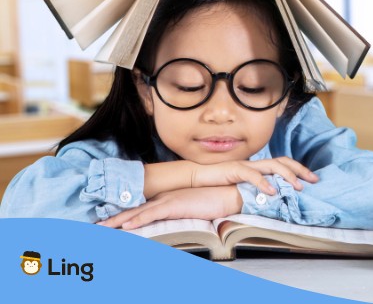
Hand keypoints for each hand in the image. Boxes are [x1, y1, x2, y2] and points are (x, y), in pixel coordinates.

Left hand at [98, 186, 242, 229]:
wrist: (228, 193)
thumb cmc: (214, 201)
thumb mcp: (193, 208)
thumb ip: (180, 213)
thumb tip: (172, 222)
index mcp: (167, 198)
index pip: (141, 208)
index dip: (124, 215)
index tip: (109, 221)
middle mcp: (164, 198)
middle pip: (134, 209)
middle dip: (114, 218)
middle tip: (96, 226)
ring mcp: (168, 200)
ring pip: (137, 212)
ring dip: (118, 221)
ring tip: (102, 228)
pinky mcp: (175, 205)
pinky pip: (152, 214)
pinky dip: (138, 219)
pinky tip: (126, 226)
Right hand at [192, 158, 318, 193]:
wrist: (198, 176)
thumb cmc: (221, 182)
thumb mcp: (244, 186)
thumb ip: (259, 189)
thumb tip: (275, 198)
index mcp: (259, 166)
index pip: (284, 163)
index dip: (300, 169)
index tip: (313, 179)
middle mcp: (256, 163)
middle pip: (283, 161)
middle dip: (300, 170)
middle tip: (313, 180)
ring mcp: (247, 165)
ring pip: (272, 165)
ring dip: (287, 176)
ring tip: (297, 187)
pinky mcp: (235, 169)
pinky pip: (252, 175)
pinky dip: (264, 182)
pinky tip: (272, 191)